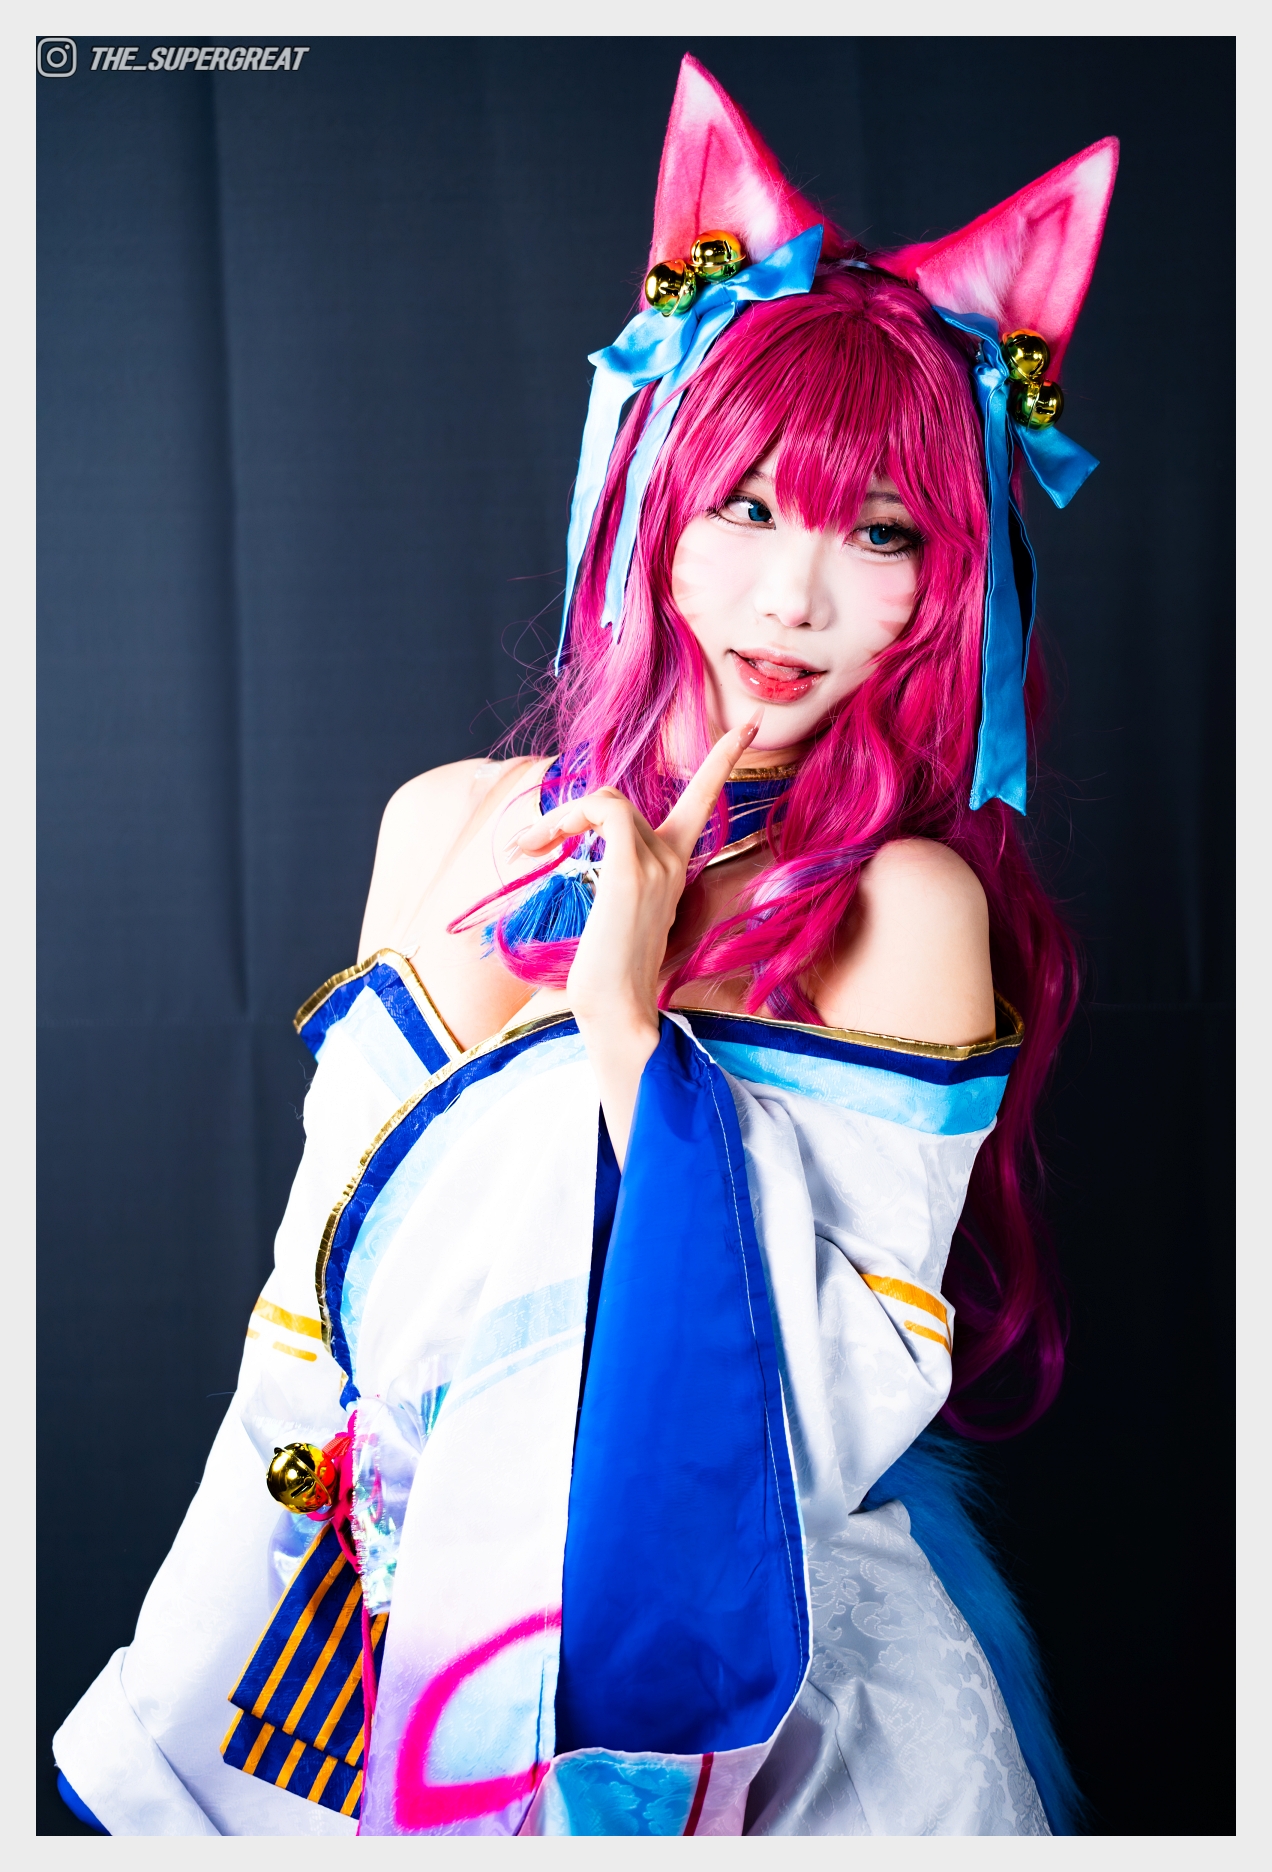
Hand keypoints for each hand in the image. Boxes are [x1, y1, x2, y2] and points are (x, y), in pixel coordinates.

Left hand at [514, 713, 760, 1160]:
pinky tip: (543, 848)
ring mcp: (657, 861)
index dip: (723, 760)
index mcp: (673, 869)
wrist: (618, 1012)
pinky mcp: (633, 867)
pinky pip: (602, 808)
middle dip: (566, 811)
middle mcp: (671, 859)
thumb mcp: (616, 914)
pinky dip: (565, 818)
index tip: (749, 725)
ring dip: (557, 818)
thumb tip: (574, 853)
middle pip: (618, 798)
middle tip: (527, 846)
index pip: (704, 800)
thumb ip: (615, 877)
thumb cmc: (610, 976)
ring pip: (605, 799)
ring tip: (530, 851)